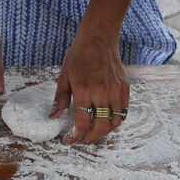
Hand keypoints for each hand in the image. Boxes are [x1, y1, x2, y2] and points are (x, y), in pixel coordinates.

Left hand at [50, 29, 129, 145]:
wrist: (99, 38)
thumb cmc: (79, 55)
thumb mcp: (64, 76)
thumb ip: (61, 98)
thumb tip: (54, 116)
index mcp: (84, 90)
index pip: (82, 122)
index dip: (75, 136)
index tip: (69, 140)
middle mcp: (102, 92)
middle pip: (101, 126)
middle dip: (91, 138)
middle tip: (84, 139)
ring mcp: (115, 90)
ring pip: (115, 121)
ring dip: (105, 131)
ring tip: (96, 131)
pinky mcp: (124, 87)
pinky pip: (124, 111)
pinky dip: (116, 119)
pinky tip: (107, 119)